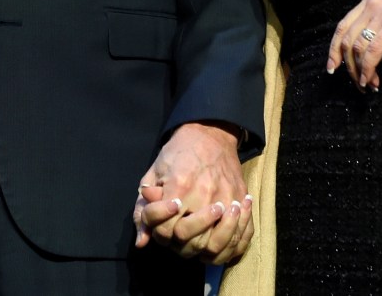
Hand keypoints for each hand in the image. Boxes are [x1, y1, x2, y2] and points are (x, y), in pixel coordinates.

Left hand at [132, 122, 253, 263]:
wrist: (210, 133)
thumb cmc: (178, 152)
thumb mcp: (154, 173)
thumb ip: (144, 209)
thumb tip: (141, 242)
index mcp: (179, 186)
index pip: (165, 229)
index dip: (159, 233)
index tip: (162, 223)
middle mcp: (204, 194)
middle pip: (191, 241)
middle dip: (180, 244)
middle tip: (178, 235)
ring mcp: (226, 198)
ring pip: (216, 244)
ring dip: (203, 249)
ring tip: (198, 241)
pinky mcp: (240, 198)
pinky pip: (239, 236)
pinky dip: (228, 247)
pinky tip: (218, 242)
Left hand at [328, 0, 381, 90]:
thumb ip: (377, 31)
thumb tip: (361, 58)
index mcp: (370, 0)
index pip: (342, 27)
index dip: (334, 49)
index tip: (333, 68)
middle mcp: (372, 3)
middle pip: (347, 39)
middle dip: (348, 66)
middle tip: (357, 84)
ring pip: (358, 48)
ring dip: (360, 72)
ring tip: (369, 86)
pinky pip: (373, 52)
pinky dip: (369, 69)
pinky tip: (371, 80)